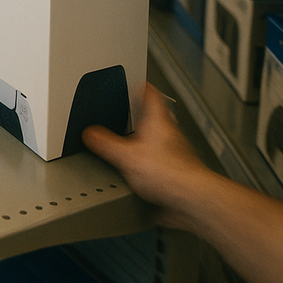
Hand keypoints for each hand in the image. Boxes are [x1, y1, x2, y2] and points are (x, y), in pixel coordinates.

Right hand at [83, 84, 209, 229]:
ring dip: (145, 142)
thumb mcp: (124, 156)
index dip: (141, 86)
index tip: (134, 82)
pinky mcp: (177, 173)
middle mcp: (169, 134)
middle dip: (140, 116)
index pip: (151, 94)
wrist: (192, 200)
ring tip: (129, 145)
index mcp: (158, 121)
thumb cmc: (169, 174)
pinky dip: (150, 165)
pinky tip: (139, 174)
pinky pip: (160, 164)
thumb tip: (90, 134)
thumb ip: (104, 144)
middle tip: (128, 112)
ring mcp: (176, 154)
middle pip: (155, 117)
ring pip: (158, 140)